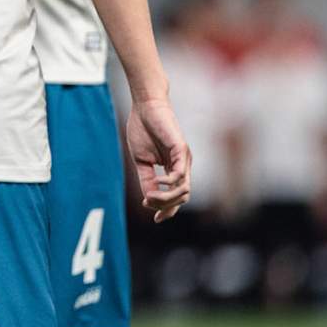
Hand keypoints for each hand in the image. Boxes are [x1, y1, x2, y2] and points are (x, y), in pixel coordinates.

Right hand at [127, 96, 190, 221]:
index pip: (176, 196)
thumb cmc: (142, 130)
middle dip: (165, 206)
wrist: (145, 108)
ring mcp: (184, 158)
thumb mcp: (142, 161)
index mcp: (173, 169)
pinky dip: (168, 182)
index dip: (167, 210)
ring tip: (149, 195)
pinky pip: (179, 174)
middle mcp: (183, 166)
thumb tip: (148, 199)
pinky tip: (155, 181)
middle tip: (147, 203)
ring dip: (166, 198)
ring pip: (184, 189)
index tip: (154, 219)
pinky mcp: (181, 150)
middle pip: (182, 197)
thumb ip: (146, 179)